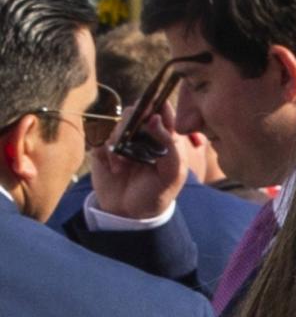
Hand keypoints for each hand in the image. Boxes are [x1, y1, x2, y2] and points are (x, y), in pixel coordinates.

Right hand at [89, 102, 186, 218]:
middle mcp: (144, 135)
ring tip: (125, 164)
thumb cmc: (158, 191)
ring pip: (118, 124)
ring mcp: (124, 141)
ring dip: (120, 142)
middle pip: (136, 111)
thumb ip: (169, 144)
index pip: (163, 110)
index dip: (157, 104)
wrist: (131, 212)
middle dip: (133, 124)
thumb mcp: (173, 172)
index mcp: (165, 137)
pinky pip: (101, 140)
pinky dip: (107, 154)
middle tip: (133, 140)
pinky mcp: (105, 150)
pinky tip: (115, 169)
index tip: (151, 110)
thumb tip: (155, 118)